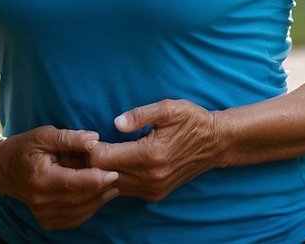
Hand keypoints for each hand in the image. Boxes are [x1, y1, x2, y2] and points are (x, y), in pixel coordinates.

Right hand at [0, 127, 118, 229]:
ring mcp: (43, 213)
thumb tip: (95, 139)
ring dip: (100, 200)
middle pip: (81, 198)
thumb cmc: (25, 147)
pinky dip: (89, 209)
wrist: (2, 168)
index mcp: (42, 178)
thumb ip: (70, 138)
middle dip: (103, 188)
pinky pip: (74, 219)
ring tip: (113, 185)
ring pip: (81, 211)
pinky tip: (98, 196)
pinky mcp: (46, 220)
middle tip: (120, 175)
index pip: (76, 182)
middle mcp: (42, 200)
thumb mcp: (45, 135)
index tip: (115, 170)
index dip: (98, 178)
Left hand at [88, 99, 221, 201]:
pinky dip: (116, 179)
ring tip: (101, 155)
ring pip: (112, 186)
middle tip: (88, 147)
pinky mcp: (155, 194)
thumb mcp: (169, 108)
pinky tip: (116, 165)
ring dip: (102, 173)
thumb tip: (115, 123)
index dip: (90, 148)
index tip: (88, 137)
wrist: (216, 142)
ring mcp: (152, 188)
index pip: (102, 158)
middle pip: (102, 176)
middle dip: (92, 162)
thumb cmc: (192, 120)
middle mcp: (149, 177)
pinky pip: (125, 191)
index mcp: (149, 155)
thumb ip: (140, 114)